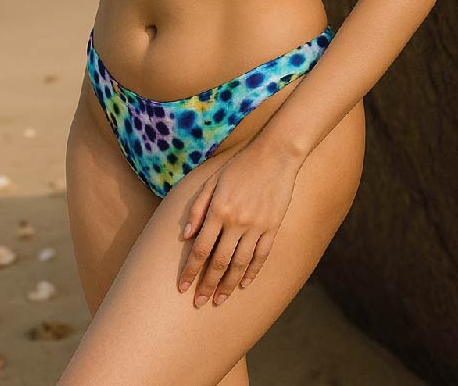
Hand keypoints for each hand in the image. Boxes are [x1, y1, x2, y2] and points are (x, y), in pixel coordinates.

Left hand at [177, 141, 300, 307]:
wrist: (275, 155)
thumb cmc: (239, 166)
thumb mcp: (212, 181)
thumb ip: (197, 209)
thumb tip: (185, 236)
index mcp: (218, 210)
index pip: (200, 249)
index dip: (190, 271)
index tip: (182, 288)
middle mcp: (236, 221)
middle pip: (219, 262)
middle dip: (207, 285)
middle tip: (199, 303)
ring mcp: (256, 226)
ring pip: (240, 264)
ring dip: (228, 285)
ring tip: (219, 300)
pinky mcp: (272, 227)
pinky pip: (261, 256)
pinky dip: (252, 272)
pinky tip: (245, 284)